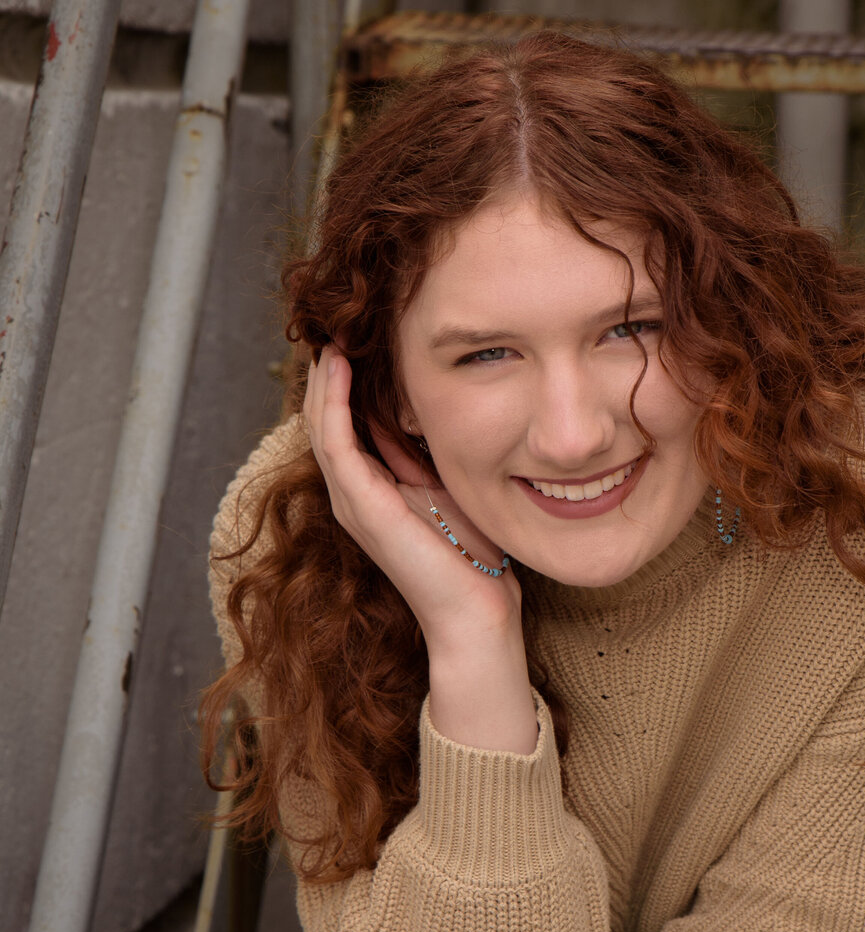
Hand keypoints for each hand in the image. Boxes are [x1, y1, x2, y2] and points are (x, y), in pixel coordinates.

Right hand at [304, 348, 536, 750]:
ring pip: (321, 423)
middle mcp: (352, 493)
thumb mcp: (449, 485)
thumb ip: (428, 451)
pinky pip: (335, 441)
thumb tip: (428, 405)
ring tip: (332, 331)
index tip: (360, 331)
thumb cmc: (472, 556)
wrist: (475, 612)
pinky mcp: (361, 505)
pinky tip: (341, 366)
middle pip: (324, 416)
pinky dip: (333, 402)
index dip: (347, 377)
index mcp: (372, 487)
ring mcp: (351, 500)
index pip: (346, 420)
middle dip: (329, 369)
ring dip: (324, 376)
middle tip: (337, 319)